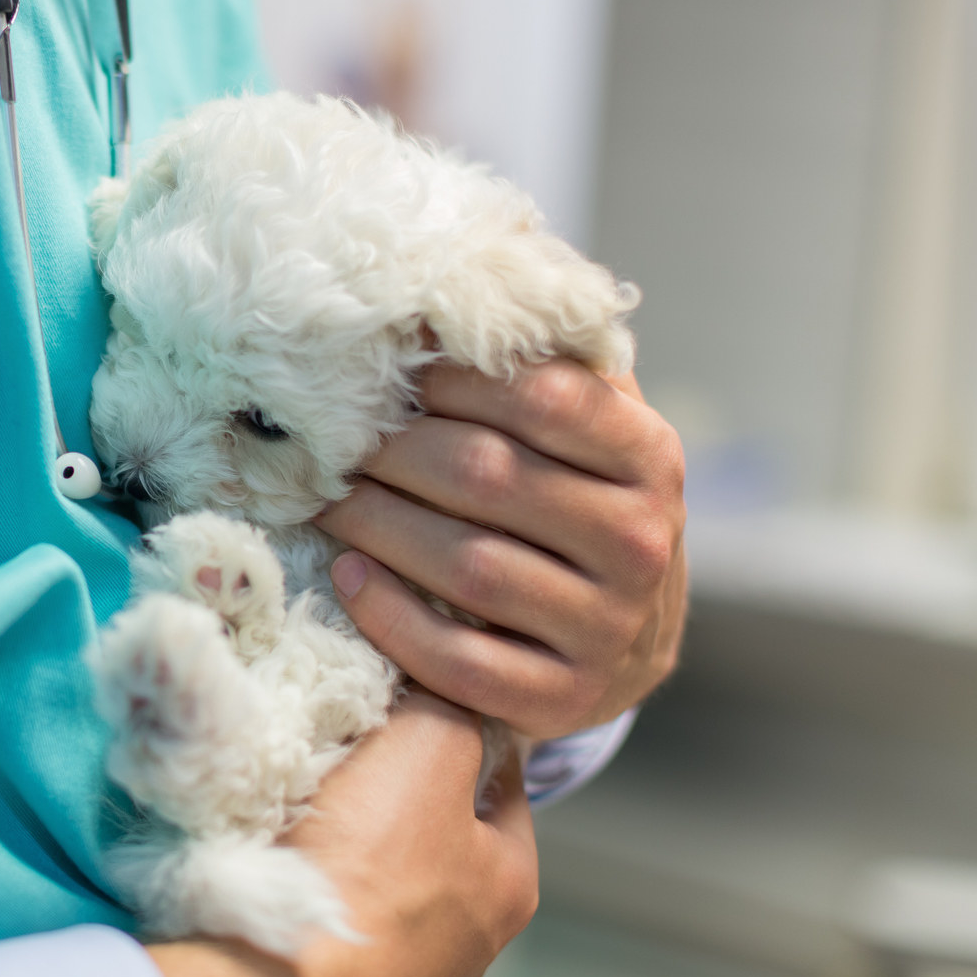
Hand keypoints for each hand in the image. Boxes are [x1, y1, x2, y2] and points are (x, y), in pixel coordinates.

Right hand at [148, 692, 535, 976]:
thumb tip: (436, 683)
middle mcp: (465, 944)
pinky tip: (276, 852)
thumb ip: (448, 704)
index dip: (463, 727)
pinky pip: (325, 914)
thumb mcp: (430, 745)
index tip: (417, 694)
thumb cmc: (371, 864)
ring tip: (303, 792)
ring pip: (376, 877)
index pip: (502, 781)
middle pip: (435, 831)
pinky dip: (305, 880)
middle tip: (351, 739)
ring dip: (344, 836)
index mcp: (510, 884)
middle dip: (395, 785)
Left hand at [316, 360, 686, 737]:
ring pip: (467, 567)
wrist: (627, 639)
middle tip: (331, 437)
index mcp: (652, 457)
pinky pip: (457, 660)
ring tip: (325, 497)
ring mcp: (605, 629)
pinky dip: (389, 616)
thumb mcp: (589, 426)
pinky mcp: (562, 701)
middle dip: (393, 450)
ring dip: (377, 525)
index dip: (454, 376)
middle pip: (488, 478)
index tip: (392, 368)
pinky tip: (348, 573)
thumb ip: (543, 358)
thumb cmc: (580, 505)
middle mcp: (642, 543)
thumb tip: (459, 276)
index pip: (545, 397)